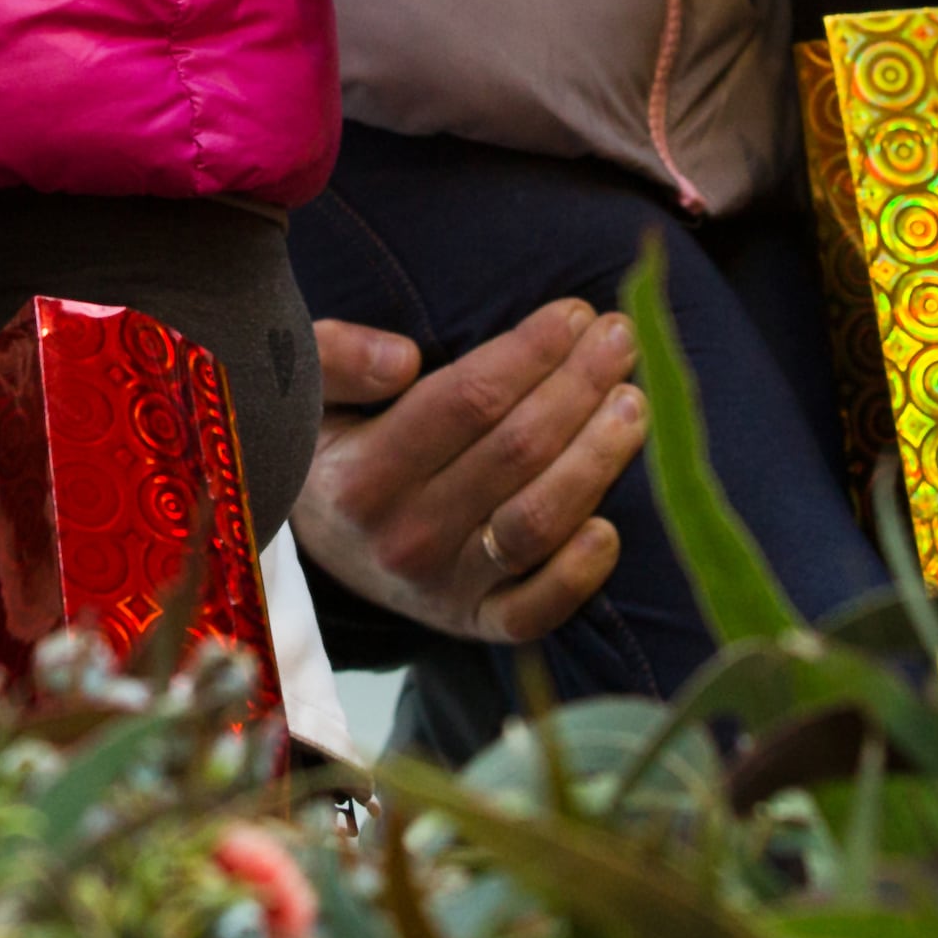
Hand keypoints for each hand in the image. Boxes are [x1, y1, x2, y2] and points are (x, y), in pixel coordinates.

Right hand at [292, 303, 649, 648]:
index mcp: (361, 475)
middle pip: (515, 452)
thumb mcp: (304, 394)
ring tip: (634, 404)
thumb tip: (402, 358)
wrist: (318, 547)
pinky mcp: (474, 624)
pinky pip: (533, 611)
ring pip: (536, 523)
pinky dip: (578, 576)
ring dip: (596, 460)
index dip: (530, 352)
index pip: (465, 402)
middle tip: (620, 339)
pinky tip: (611, 528)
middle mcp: (403, 537)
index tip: (574, 313)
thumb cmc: (330, 449)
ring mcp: (441, 588)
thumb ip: (335, 359)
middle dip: (579, 386)